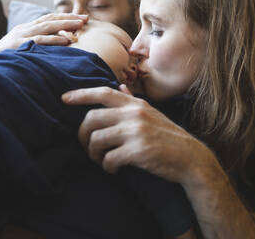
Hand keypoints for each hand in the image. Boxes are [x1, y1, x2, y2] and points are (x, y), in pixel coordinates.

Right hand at [0, 13, 87, 54]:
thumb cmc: (4, 62)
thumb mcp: (21, 51)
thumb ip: (35, 47)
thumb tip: (55, 49)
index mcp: (25, 29)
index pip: (49, 19)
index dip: (66, 18)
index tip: (82, 19)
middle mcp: (23, 29)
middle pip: (50, 19)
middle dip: (69, 18)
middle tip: (86, 19)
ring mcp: (20, 36)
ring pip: (46, 27)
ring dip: (65, 25)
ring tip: (80, 26)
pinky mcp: (18, 45)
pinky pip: (39, 41)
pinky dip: (53, 39)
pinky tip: (66, 40)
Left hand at [62, 85, 212, 185]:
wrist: (190, 158)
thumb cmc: (168, 137)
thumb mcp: (151, 114)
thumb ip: (132, 101)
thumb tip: (119, 85)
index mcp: (136, 105)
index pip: (103, 93)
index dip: (81, 94)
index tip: (64, 99)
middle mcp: (134, 114)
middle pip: (92, 118)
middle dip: (82, 135)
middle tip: (87, 147)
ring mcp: (136, 131)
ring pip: (96, 139)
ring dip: (93, 154)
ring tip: (101, 160)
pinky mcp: (138, 150)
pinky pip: (108, 158)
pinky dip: (107, 166)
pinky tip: (114, 169)